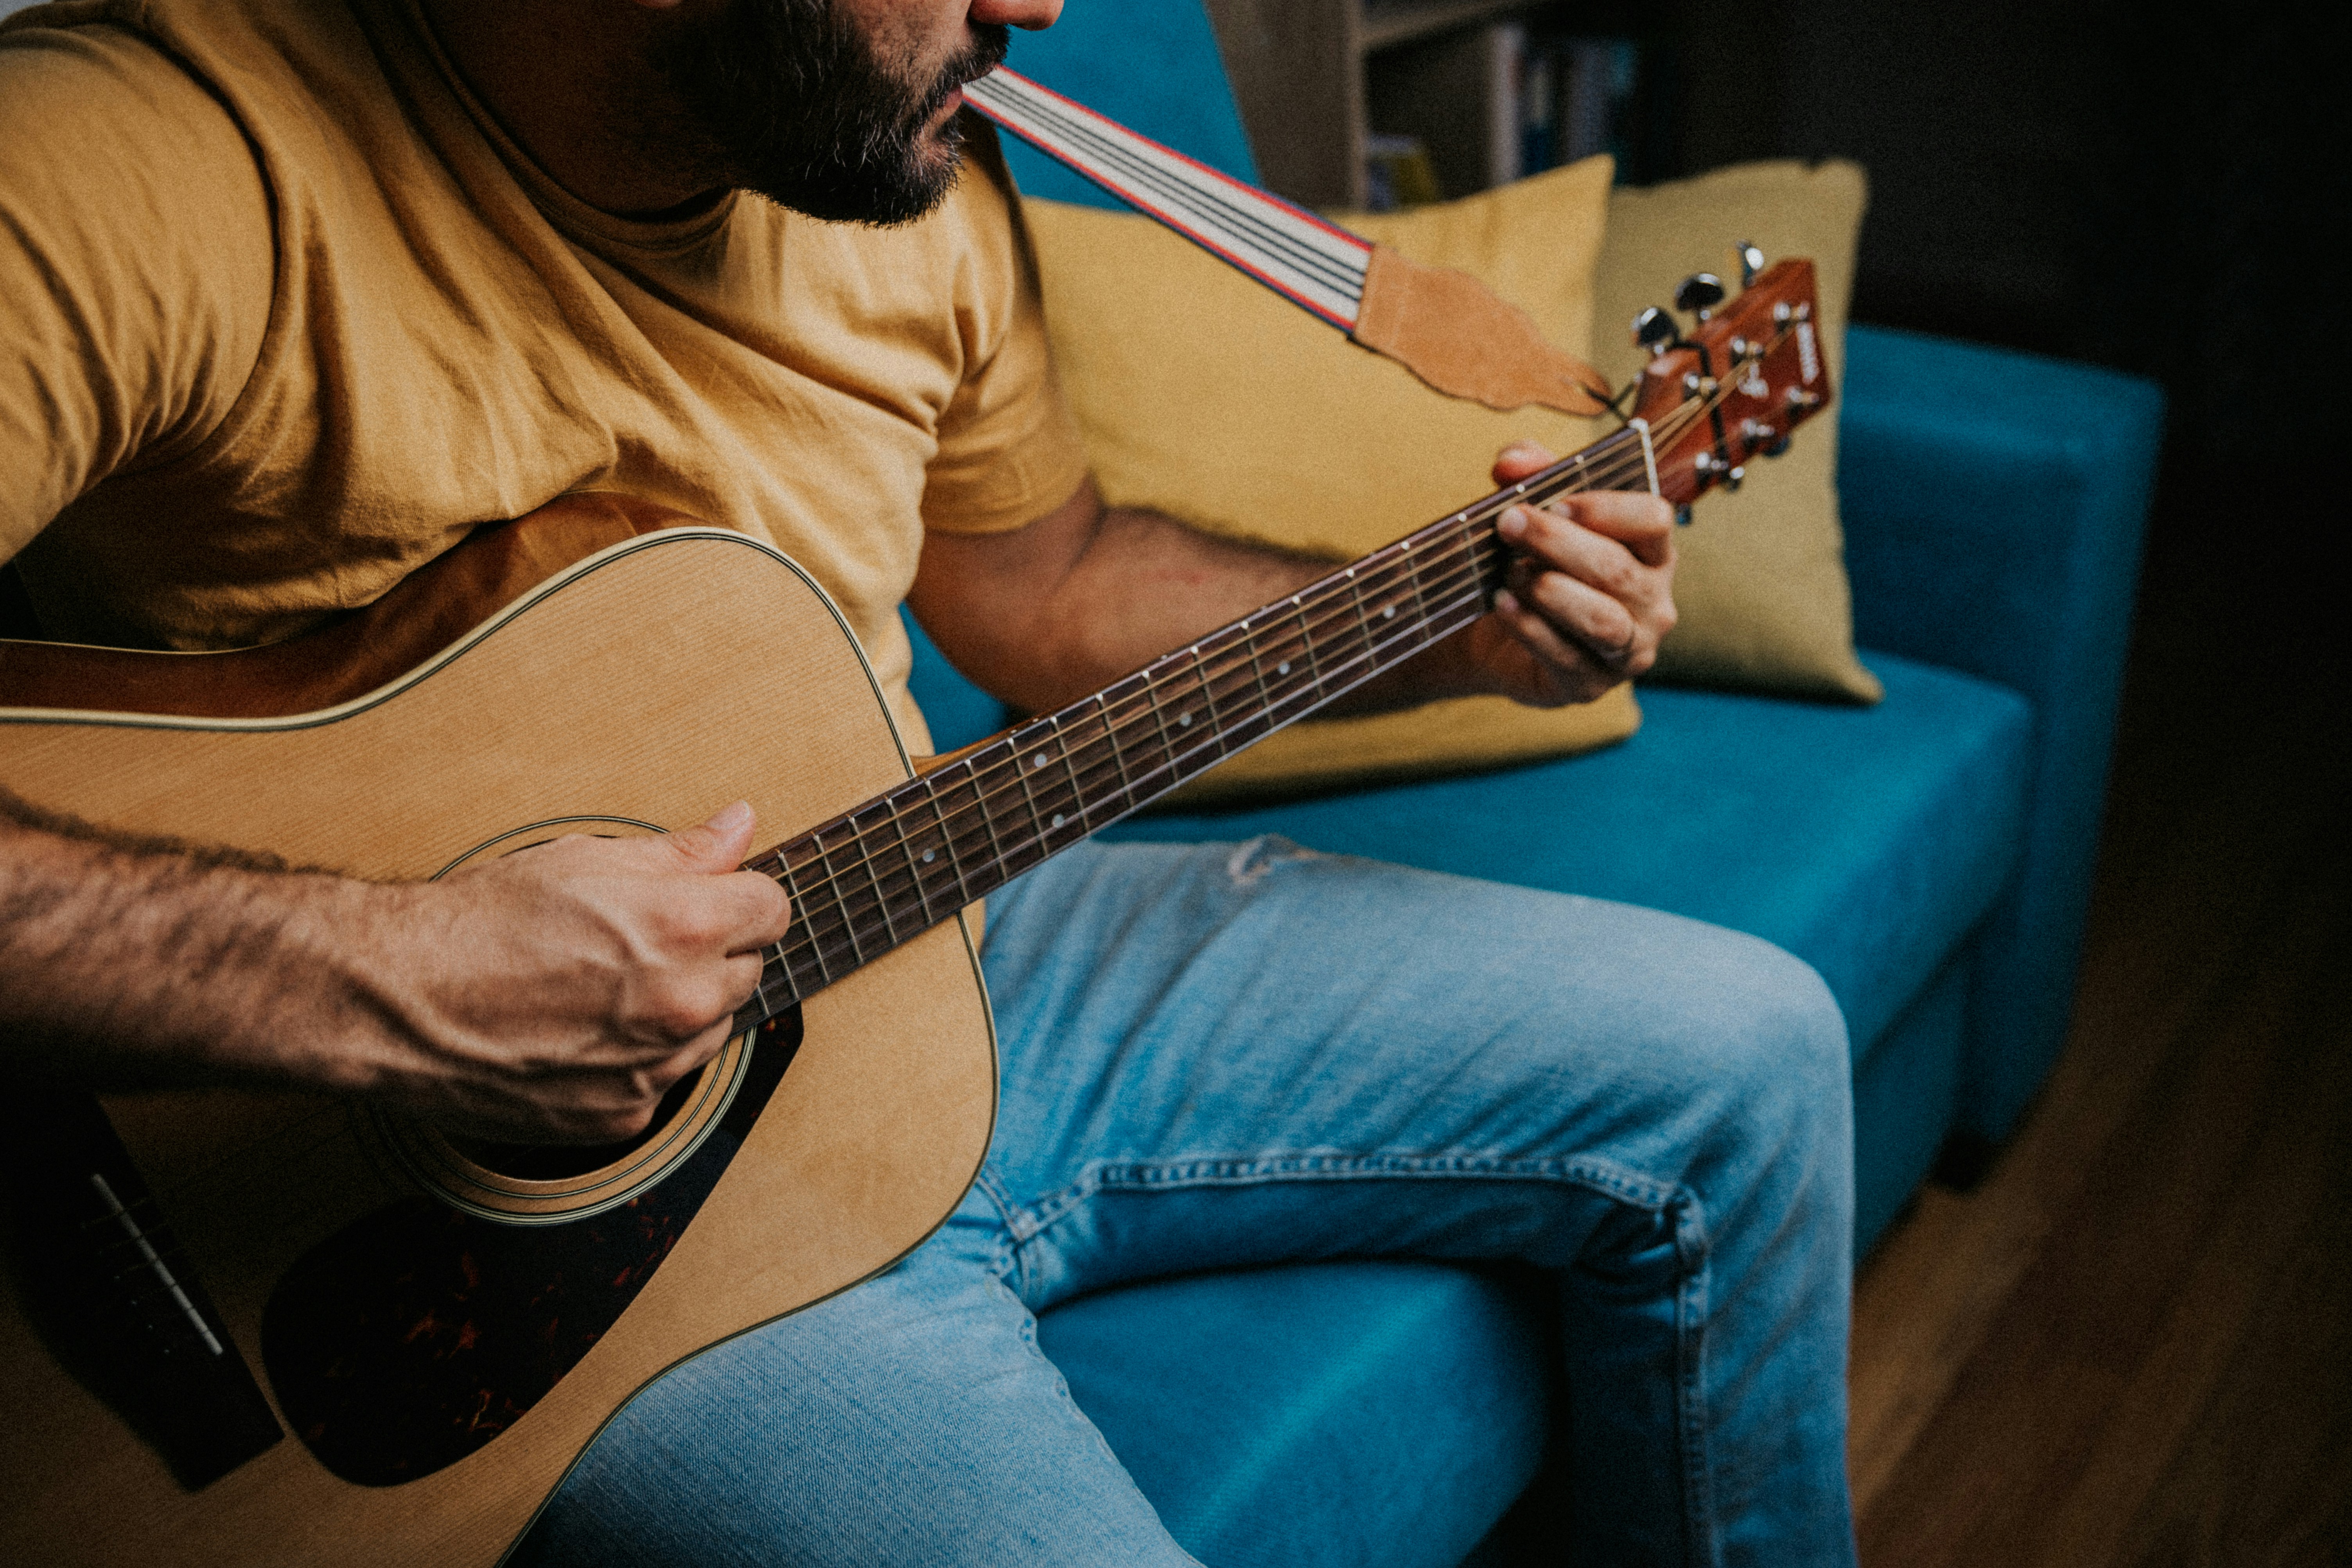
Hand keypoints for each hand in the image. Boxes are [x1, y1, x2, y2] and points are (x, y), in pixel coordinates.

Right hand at [355, 801, 792, 1144]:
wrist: (400, 1001)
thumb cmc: (482, 922)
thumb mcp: (586, 860)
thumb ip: (683, 851)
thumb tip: (740, 826)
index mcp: (687, 925)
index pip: (772, 908)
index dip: (739, 897)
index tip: (709, 897)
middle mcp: (684, 1001)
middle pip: (746, 970)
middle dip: (709, 951)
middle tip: (637, 940)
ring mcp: (657, 1066)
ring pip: (710, 1028)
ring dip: (678, 1007)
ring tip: (602, 986)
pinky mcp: (625, 1116)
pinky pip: (662, 1079)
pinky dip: (638, 1058)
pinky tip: (582, 1032)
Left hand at [1461, 440, 1678, 706]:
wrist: (1502, 639)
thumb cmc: (1535, 565)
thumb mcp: (1537, 512)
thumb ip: (1532, 475)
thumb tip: (1513, 462)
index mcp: (1652, 553)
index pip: (1654, 520)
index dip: (1606, 508)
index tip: (1555, 502)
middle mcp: (1653, 604)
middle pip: (1617, 570)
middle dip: (1557, 544)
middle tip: (1508, 523)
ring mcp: (1628, 650)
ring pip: (1602, 621)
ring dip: (1550, 591)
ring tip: (1510, 573)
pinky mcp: (1592, 686)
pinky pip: (1566, 657)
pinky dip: (1529, 628)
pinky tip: (1502, 605)